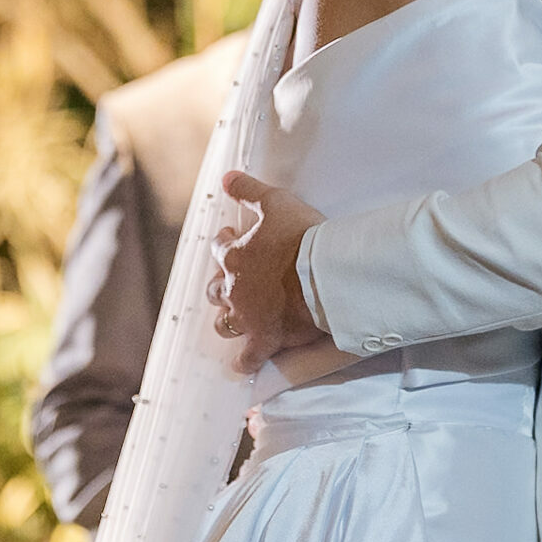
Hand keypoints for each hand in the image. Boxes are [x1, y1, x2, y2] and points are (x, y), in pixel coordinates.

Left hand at [208, 170, 325, 374]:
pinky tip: (242, 363)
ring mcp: (249, 316)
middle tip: (232, 280)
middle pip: (215, 290)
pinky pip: (248, 356)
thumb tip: (226, 177)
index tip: (230, 236)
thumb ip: (249, 190)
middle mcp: (235, 289)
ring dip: (228, 318)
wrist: (326, 275)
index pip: (220, 247)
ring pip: (225, 323)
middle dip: (220, 284)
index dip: (224, 241)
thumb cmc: (303, 237)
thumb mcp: (277, 202)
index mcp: (235, 257)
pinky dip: (244, 360)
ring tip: (235, 316)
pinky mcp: (266, 339)